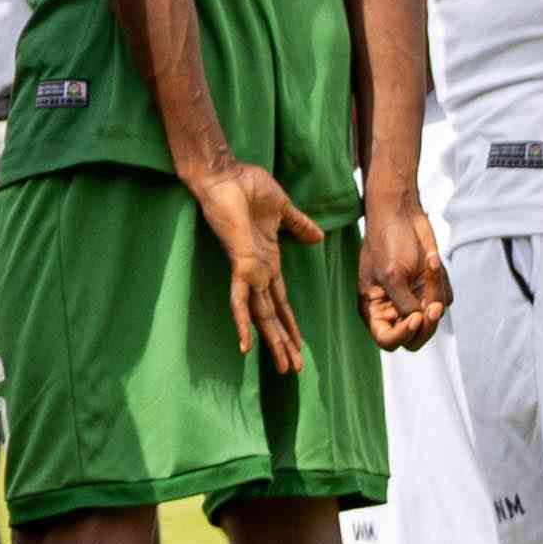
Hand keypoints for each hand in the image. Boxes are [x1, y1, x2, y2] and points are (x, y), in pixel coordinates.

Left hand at [185, 154, 323, 375]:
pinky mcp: (240, 265)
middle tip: (293, 370)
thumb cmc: (247, 185)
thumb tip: (318, 238)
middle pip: (272, 315)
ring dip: (274, 342)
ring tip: (285, 368)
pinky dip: (242, 323)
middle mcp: (257, 271)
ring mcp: (248, 270)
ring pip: (261, 315)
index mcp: (267, 260)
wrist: (224, 173)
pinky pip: (241, 300)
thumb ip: (299, 225)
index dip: (290, 323)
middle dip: (284, 343)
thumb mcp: (283, 208)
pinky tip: (246, 347)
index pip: (281, 300)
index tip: (300, 345)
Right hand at [358, 185, 448, 353]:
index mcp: (374, 308)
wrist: (402, 214)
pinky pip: (444, 297)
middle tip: (433, 306)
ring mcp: (413, 299)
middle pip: (414, 338)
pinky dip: (440, 281)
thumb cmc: (387, 241)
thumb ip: (405, 304)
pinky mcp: (430, 288)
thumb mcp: (391, 275)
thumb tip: (420, 322)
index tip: (416, 316)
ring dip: (434, 290)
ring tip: (428, 261)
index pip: (388, 340)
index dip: (403, 334)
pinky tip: (430, 258)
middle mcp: (393, 308)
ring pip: (433, 316)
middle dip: (426, 324)